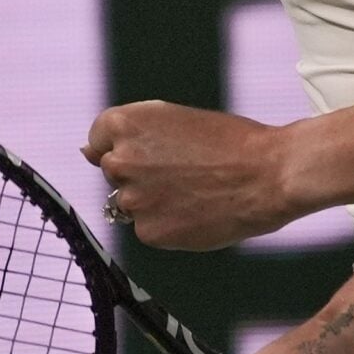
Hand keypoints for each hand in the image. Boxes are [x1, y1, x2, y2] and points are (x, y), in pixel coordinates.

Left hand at [81, 100, 292, 250]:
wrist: (269, 174)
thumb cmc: (229, 142)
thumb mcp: (173, 121)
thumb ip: (128, 137)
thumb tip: (84, 153)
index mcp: (123, 124)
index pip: (98, 140)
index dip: (130, 146)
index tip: (156, 151)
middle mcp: (120, 160)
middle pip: (113, 173)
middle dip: (140, 174)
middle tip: (183, 172)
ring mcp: (132, 199)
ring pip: (130, 204)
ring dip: (153, 201)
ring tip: (195, 192)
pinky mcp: (150, 232)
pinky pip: (149, 230)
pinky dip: (169, 225)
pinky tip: (199, 212)